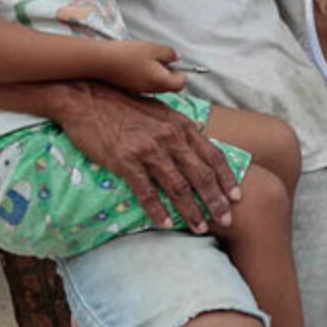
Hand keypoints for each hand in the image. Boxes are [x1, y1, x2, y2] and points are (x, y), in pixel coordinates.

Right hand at [53, 81, 240, 230]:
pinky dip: (157, 211)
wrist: (89, 98)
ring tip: (201, 228)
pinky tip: (165, 224)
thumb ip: (181, 127)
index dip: (228, 178)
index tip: (237, 196)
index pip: (214, 155)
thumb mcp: (162, 111)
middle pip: (202, 175)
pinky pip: (146, 191)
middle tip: (226, 220)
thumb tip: (200, 134)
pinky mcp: (126, 160)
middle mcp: (171, 137)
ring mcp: (149, 149)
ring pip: (178, 187)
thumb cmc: (125, 105)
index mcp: (183, 125)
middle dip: (216, 201)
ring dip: (191, 211)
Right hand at [101, 40, 188, 95]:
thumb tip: (177, 58)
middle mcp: (152, 90)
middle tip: (159, 58)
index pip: (181, 84)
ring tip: (147, 59)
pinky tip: (137, 63)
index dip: (181, 73)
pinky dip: (146, 74)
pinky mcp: (131, 87)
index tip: (173, 62)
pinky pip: (146, 83)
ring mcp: (140, 90)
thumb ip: (169, 54)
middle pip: (169, 86)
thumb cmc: (129, 54)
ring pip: (157, 84)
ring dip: (157, 73)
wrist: (101, 61)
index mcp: (161, 81)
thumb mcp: (154, 48)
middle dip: (169, 72)